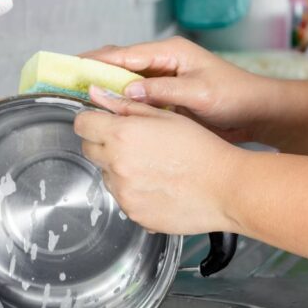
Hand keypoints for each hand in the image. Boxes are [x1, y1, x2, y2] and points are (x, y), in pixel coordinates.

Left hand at [74, 86, 241, 234]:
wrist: (225, 187)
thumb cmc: (201, 149)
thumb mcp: (164, 116)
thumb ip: (124, 106)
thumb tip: (97, 94)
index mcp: (121, 135)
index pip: (82, 124)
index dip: (92, 120)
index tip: (101, 122)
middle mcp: (117, 165)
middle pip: (89, 150)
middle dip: (104, 144)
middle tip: (133, 143)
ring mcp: (123, 193)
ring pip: (106, 176)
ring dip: (119, 169)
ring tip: (153, 166)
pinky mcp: (133, 214)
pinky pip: (122, 198)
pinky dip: (134, 192)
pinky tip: (158, 185)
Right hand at [81, 36, 279, 142]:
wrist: (258, 113)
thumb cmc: (236, 97)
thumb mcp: (200, 94)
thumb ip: (163, 92)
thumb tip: (127, 92)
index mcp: (170, 52)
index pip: (123, 54)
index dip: (95, 61)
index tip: (71, 67)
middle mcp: (163, 62)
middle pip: (119, 64)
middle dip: (93, 73)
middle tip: (66, 84)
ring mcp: (164, 79)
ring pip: (125, 82)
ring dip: (104, 90)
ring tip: (78, 101)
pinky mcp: (166, 97)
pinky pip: (136, 98)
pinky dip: (120, 104)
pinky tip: (106, 115)